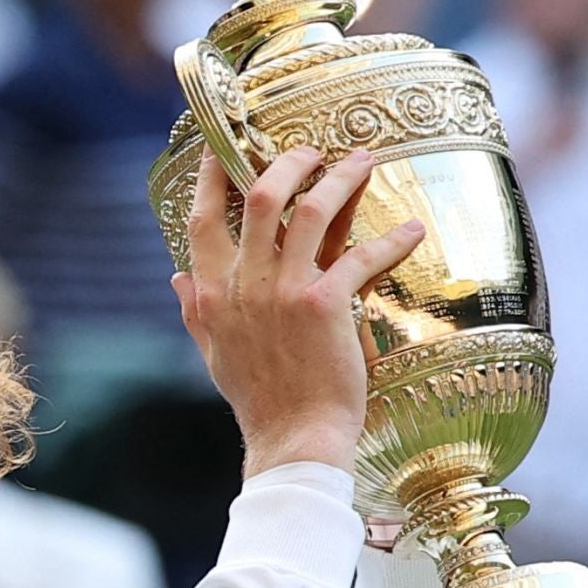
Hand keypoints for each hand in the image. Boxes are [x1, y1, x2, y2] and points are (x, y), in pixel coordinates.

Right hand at [170, 145, 424, 477]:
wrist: (294, 440)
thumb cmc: (260, 401)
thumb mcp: (214, 353)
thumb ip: (195, 310)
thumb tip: (176, 276)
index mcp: (213, 293)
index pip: (202, 220)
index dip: (212, 177)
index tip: (224, 147)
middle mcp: (244, 285)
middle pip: (259, 196)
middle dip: (287, 161)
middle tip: (311, 150)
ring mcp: (284, 292)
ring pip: (310, 210)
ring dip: (339, 179)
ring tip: (361, 162)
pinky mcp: (325, 306)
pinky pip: (359, 257)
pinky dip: (390, 241)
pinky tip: (412, 231)